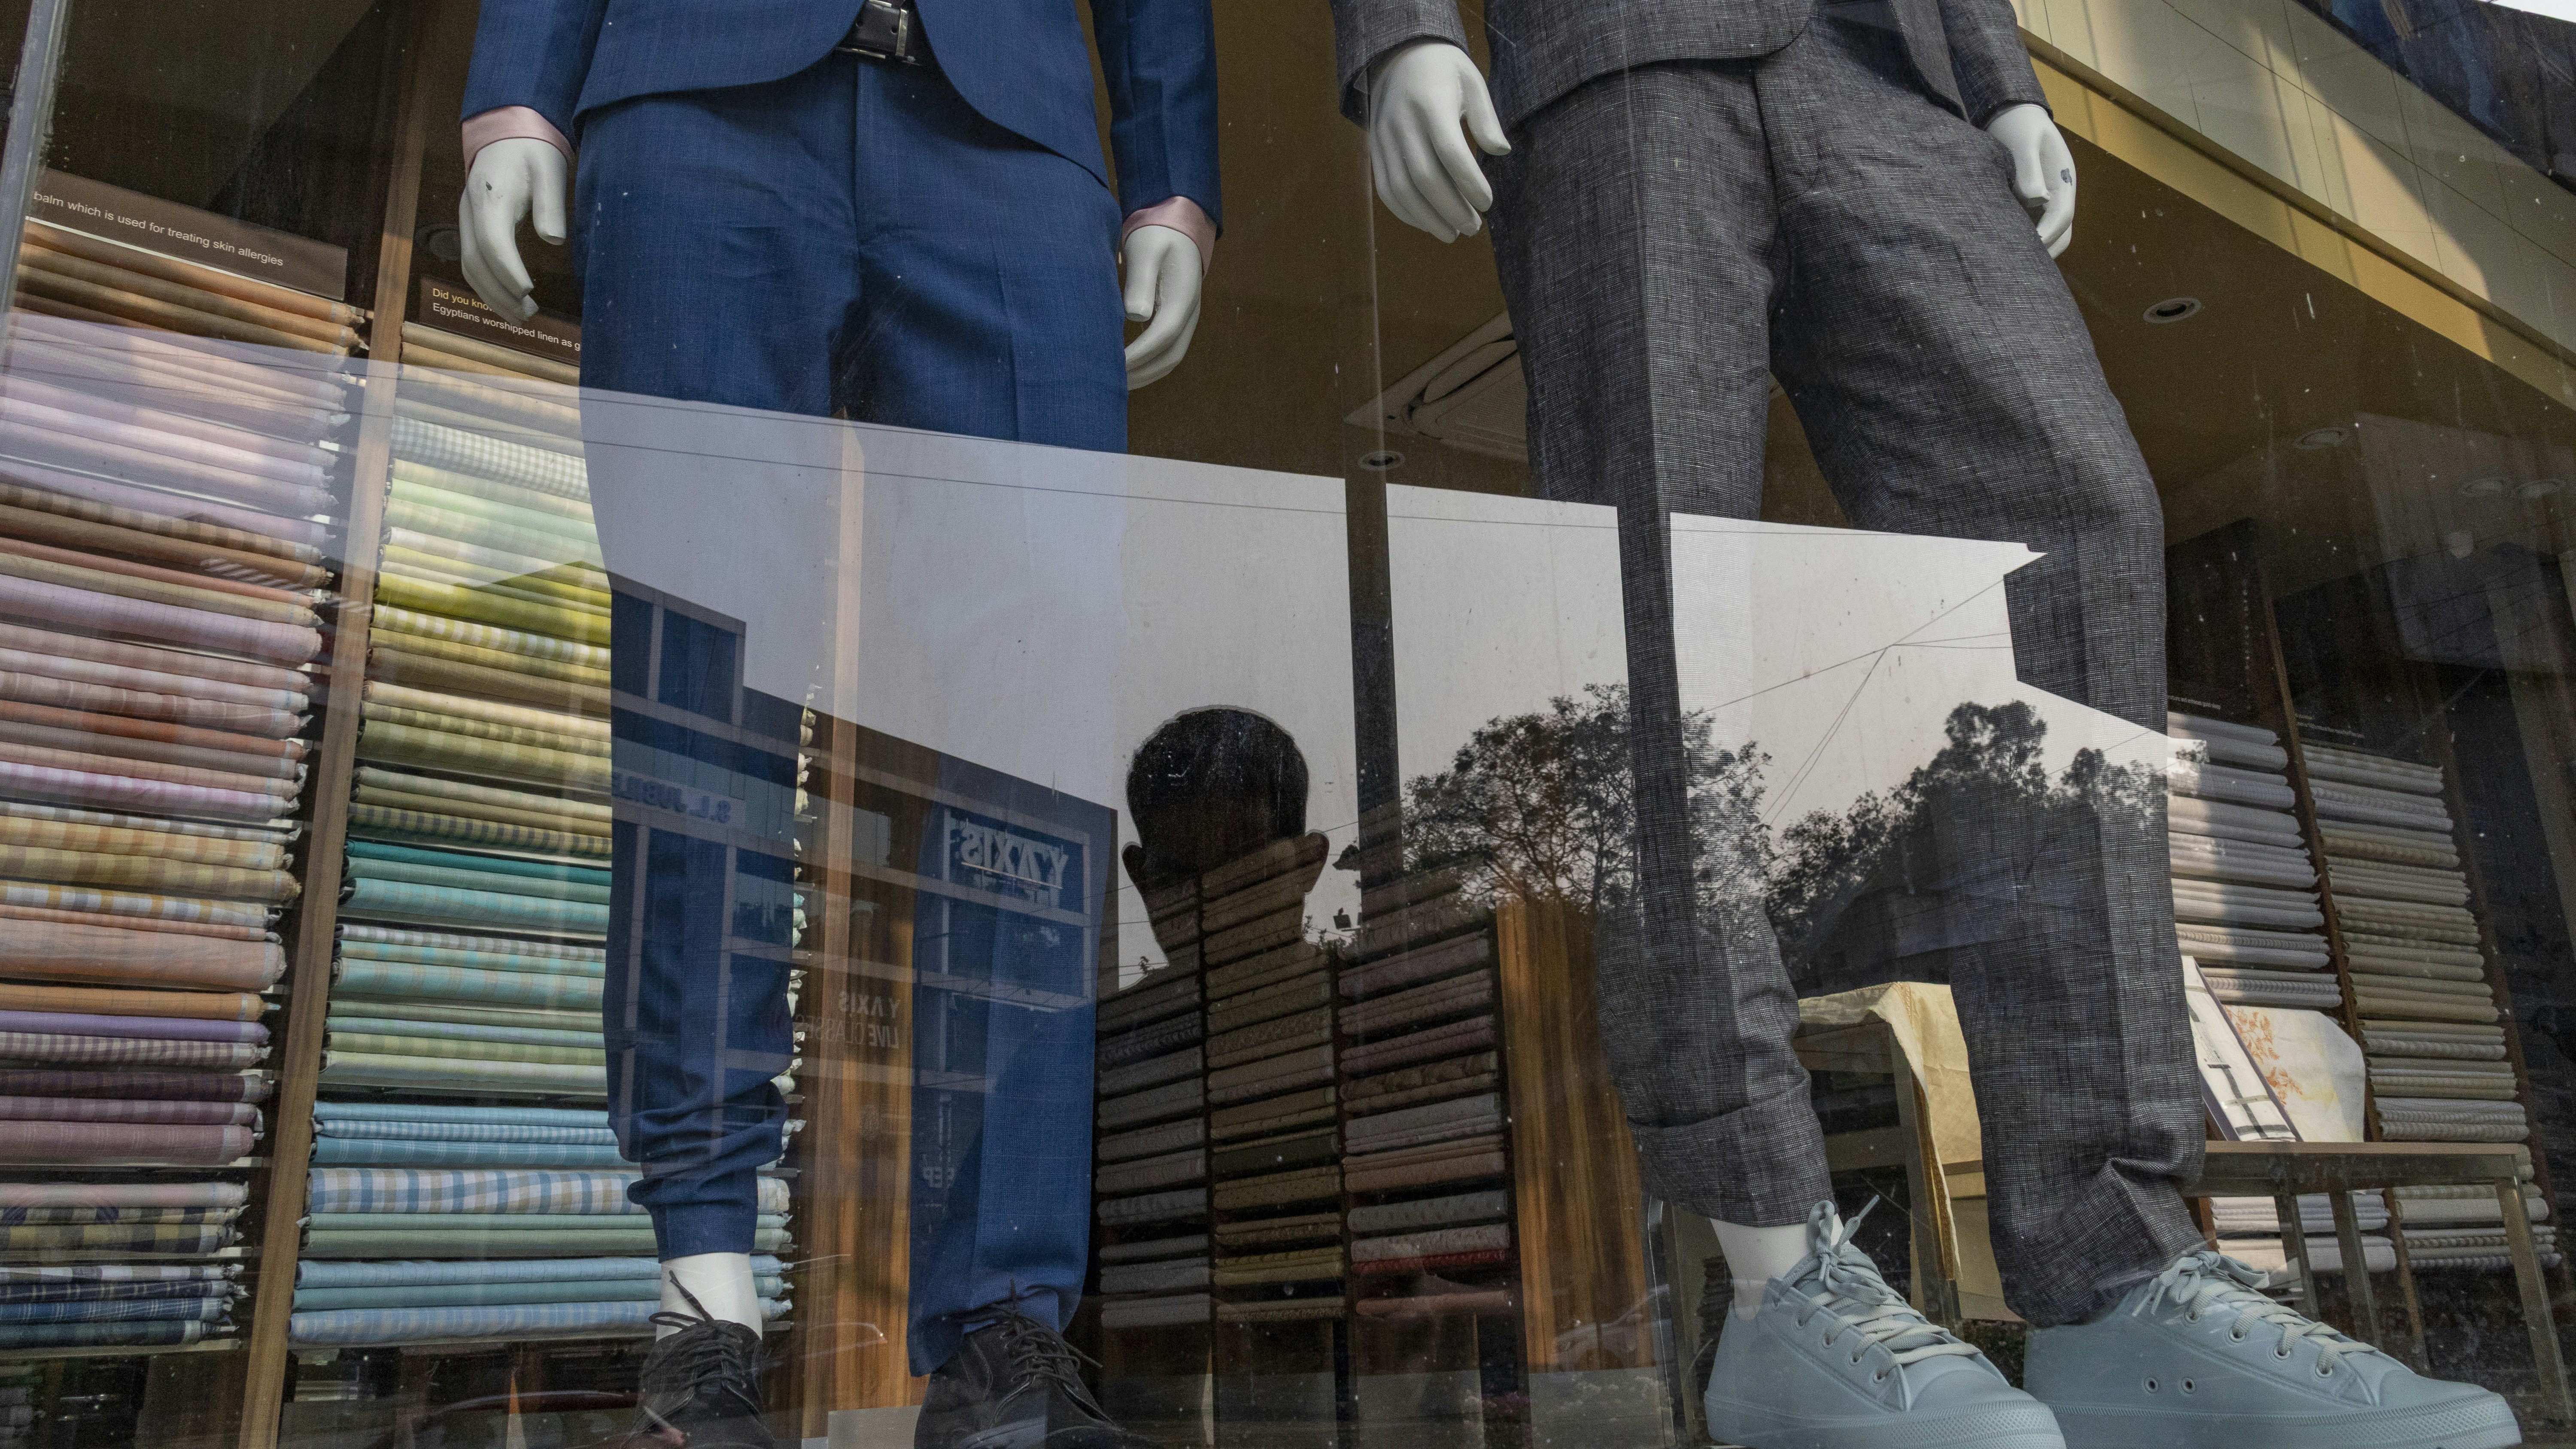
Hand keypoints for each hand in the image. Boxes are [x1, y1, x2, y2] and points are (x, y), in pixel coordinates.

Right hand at [459, 137, 568, 321]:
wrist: (506, 133)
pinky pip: (472, 262)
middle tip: (528, 315)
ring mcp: (466, 220)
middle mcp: (470, 211)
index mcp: (490, 197)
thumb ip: (550, 205)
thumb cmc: (532, 151)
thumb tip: (553, 239)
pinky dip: (487, 286)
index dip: (508, 271)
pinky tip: (508, 300)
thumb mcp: (549, 170)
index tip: (529, 291)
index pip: (492, 242)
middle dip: (499, 294)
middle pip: (474, 262)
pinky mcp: (471, 226)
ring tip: (520, 317)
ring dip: (491, 296)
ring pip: (468, 267)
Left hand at [1122, 225, 1202, 388]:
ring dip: (1145, 374)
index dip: (1137, 356)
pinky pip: (1166, 350)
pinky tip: (1126, 368)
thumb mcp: (1145, 251)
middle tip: (1109, 384)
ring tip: (1116, 383)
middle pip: (1169, 357)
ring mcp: (1186, 320)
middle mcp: (1189, 315)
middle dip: (1140, 373)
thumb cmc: (1156, 235)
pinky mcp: (1177, 320)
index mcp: (1182, 298)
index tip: (1110, 365)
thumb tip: (1135, 315)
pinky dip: (1148, 365)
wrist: (1176, 226)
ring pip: (1170, 359)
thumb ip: (1140, 282)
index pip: (1161, 337)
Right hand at [1366, 40, 1508, 241]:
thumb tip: (1500, 152)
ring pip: (1401, 189)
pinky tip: (1428, 223)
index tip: (1487, 203)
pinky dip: (1406, 213)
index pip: (1450, 151)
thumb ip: (1486, 118)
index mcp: (1430, 103)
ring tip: (1453, 233)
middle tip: (1474, 227)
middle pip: (1424, 176)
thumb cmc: (1443, 70)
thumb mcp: (1472, 81)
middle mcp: (1403, 123)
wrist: (1397, 56)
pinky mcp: (1375, 151)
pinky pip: (1386, 189)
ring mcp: (1384, 138)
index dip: (1469, 182)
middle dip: (1451, 208)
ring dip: (1428, 218)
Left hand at [1986, 103, 2074, 257]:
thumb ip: (2029, 170)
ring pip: (2051, 231)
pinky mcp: (2034, 200)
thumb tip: (2038, 199)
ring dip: (2038, 248)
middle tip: (2022, 269)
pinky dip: (2027, 238)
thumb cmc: (2017, 124)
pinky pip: (2036, 225)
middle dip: (2047, 250)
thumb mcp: (2024, 143)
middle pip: (2062, 230)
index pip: (2062, 215)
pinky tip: (2007, 249)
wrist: (2011, 112)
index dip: (2048, 235)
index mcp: (2063, 178)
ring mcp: (2049, 197)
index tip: (2031, 250)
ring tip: (2014, 264)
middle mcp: (2060, 191)